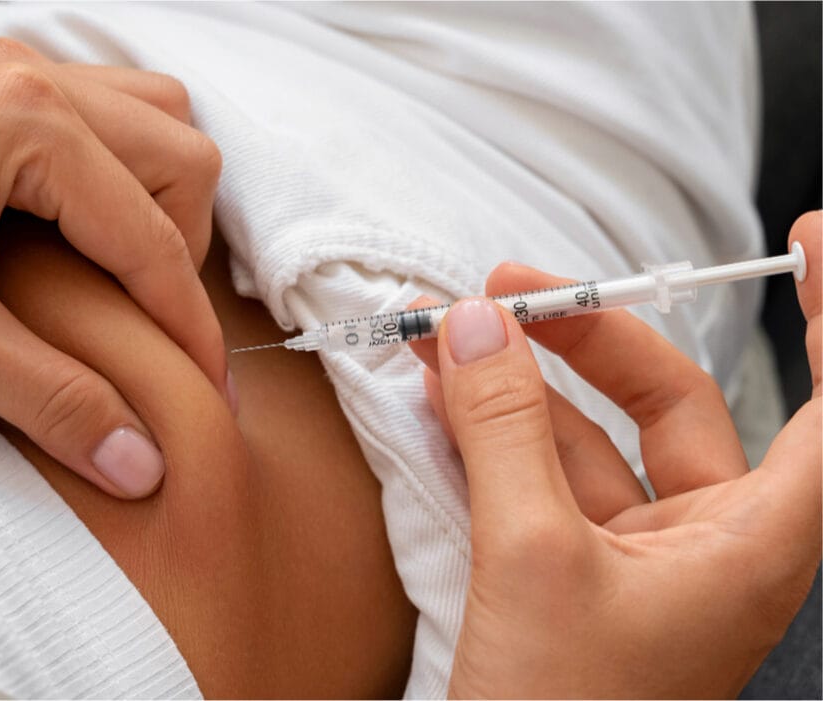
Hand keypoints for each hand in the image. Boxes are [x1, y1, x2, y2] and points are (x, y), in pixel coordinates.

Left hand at [0, 41, 230, 498]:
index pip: (156, 237)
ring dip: (163, 203)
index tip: (211, 391)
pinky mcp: (2, 86)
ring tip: (124, 274)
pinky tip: (88, 228)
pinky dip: (127, 175)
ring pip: (159, 123)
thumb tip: (139, 464)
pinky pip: (114, 115)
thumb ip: (47, 397)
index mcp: (31, 121)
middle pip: (183, 158)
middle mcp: (39, 77)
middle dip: (181, 252)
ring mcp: (20, 71)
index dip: (190, 325)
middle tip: (146, 322)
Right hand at [409, 212, 820, 697]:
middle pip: (668, 401)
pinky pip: (540, 475)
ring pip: (587, 436)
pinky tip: (446, 395)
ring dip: (517, 383)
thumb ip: (508, 430)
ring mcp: (635, 554)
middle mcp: (708, 540)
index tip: (814, 238)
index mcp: (753, 542)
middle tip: (512, 293)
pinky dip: (494, 432)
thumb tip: (481, 329)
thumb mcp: (531, 558)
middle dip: (588, 339)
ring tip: (451, 335)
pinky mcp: (573, 566)